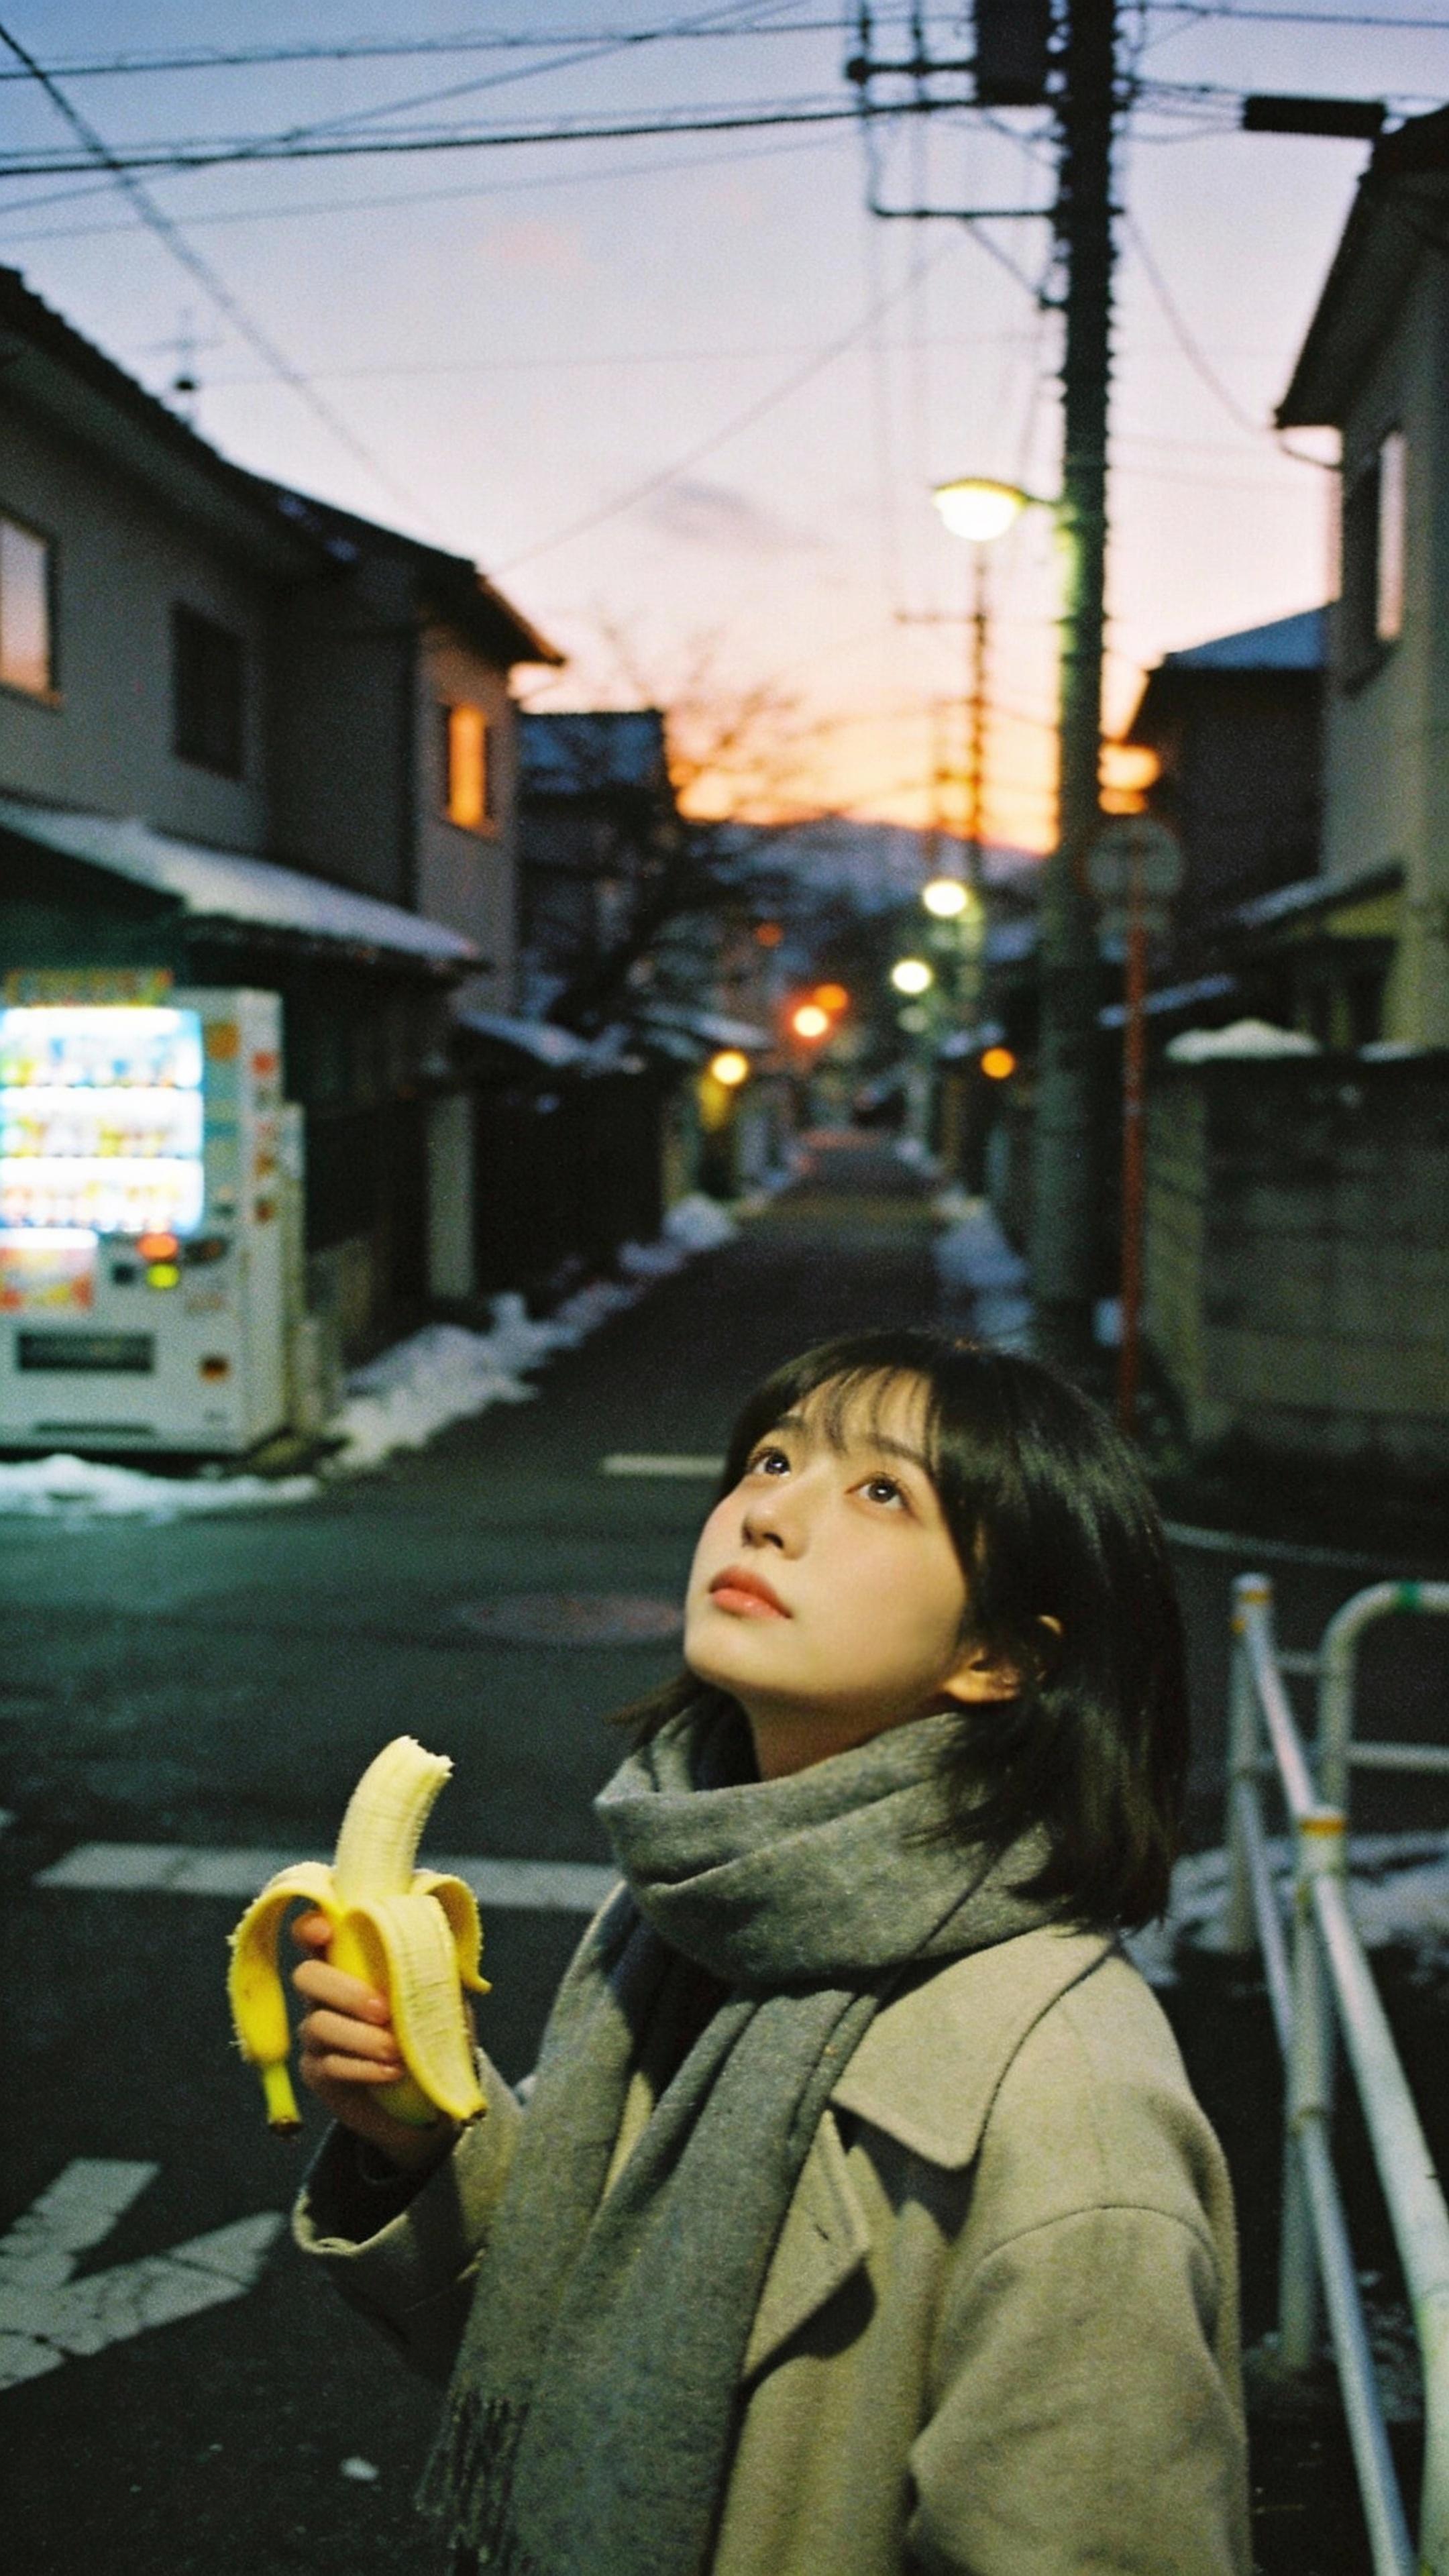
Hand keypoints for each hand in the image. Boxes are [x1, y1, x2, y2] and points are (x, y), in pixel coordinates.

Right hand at [290, 1911, 460, 2176]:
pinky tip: (392, 2072)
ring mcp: (316, 2034)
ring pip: (318, 2025)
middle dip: (344, 1990)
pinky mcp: (318, 2072)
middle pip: (306, 1976)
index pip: (314, 1935)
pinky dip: (364, 2068)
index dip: (310, 1927)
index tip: (325, 1932)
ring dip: (360, 2037)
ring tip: (396, 2049)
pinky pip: (329, 2066)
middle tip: (383, 2010)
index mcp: (349, 1962)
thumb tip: (433, 1940)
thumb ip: (433, 1964)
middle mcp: (324, 1994)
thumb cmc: (431, 2028)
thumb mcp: (441, 1992)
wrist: (429, 2092)